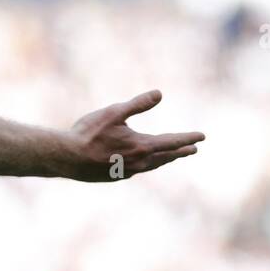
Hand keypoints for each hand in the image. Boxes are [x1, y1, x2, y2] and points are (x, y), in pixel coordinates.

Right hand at [63, 89, 203, 181]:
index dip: (188, 138)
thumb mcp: (113, 113)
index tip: (202, 136)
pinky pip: (138, 170)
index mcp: (142, 146)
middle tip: (192, 149)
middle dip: (180, 151)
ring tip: (170, 156)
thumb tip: (159, 94)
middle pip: (166, 156)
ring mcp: (128, 171)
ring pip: (152, 165)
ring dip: (164, 159)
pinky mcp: (116, 177)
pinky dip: (147, 164)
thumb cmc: (88, 133)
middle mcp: (139, 162)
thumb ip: (137, 104)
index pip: (172, 141)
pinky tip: (142, 163)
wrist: (67, 158)